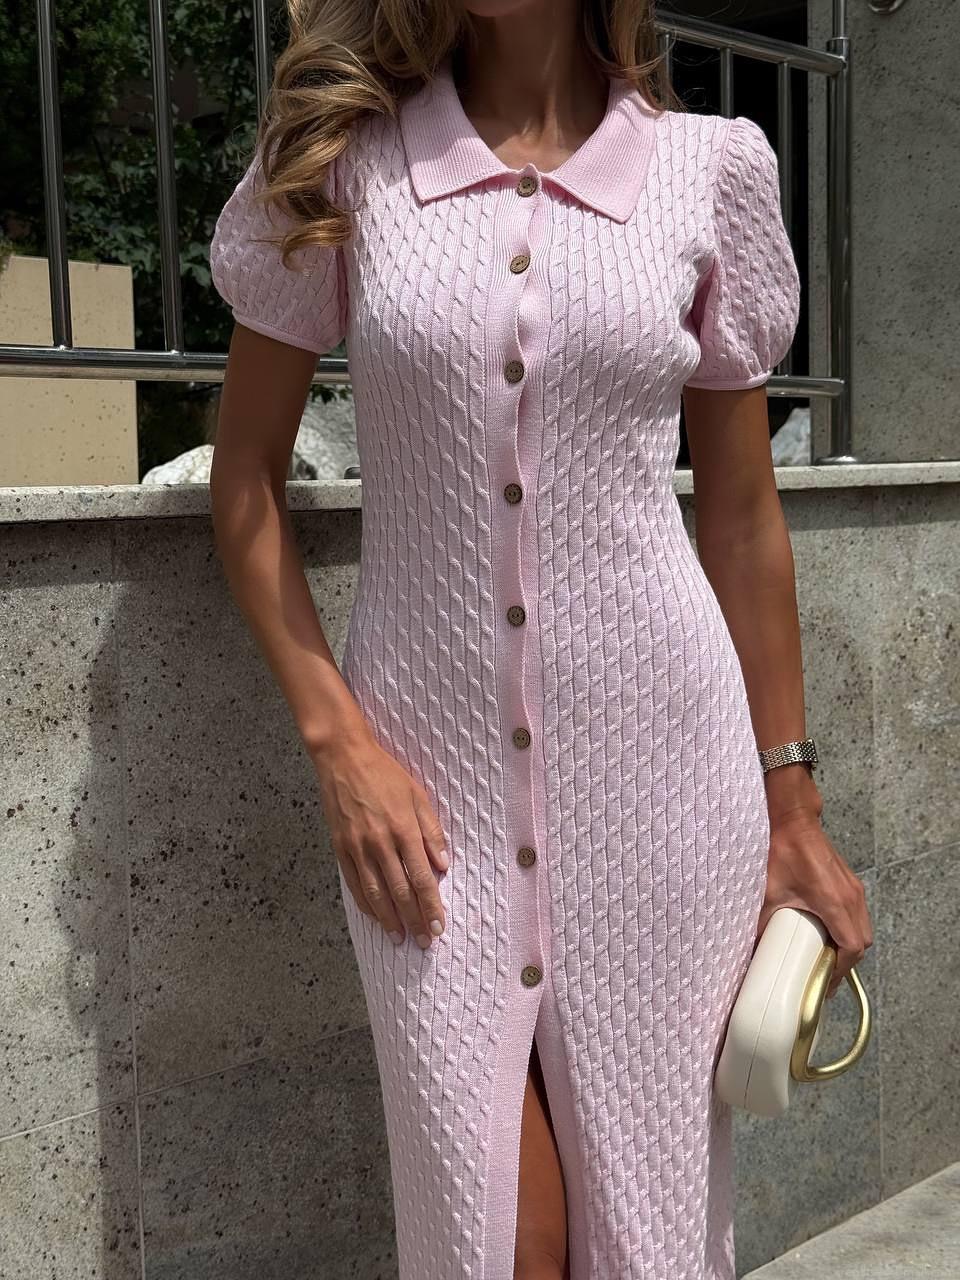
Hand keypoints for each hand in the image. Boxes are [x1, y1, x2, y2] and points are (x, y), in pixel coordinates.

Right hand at [311, 726, 448, 949]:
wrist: (344, 758)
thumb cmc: (385, 774)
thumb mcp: (418, 795)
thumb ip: (431, 832)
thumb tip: (443, 865)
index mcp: (404, 830)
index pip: (421, 878)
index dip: (431, 906)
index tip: (439, 926)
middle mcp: (380, 843)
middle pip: (400, 892)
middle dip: (414, 920)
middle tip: (424, 941)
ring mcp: (357, 848)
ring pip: (375, 893)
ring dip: (390, 919)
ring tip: (400, 938)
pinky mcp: (340, 848)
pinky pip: (354, 884)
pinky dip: (366, 904)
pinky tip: (376, 917)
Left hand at [756, 806, 873, 997]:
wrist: (793, 820)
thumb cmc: (783, 852)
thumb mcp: (769, 892)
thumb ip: (762, 922)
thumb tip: (752, 946)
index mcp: (835, 902)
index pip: (851, 947)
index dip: (840, 971)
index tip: (823, 984)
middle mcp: (851, 897)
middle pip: (863, 942)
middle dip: (846, 963)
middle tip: (823, 975)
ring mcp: (854, 888)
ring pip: (863, 928)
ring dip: (849, 946)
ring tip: (826, 958)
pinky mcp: (850, 882)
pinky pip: (857, 914)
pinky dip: (848, 929)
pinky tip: (828, 933)